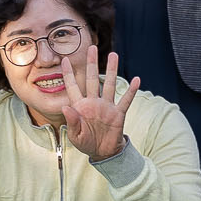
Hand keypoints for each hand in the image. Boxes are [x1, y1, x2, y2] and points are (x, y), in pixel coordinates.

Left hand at [57, 47, 138, 161]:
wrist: (102, 153)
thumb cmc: (86, 143)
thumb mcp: (76, 136)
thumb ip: (71, 122)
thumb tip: (66, 108)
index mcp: (80, 106)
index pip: (72, 87)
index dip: (68, 74)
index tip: (64, 59)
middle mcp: (93, 102)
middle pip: (92, 79)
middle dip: (91, 63)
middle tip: (92, 47)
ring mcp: (106, 106)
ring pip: (110, 84)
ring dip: (112, 70)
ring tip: (113, 55)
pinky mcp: (118, 114)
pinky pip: (126, 100)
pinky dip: (131, 91)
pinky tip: (137, 80)